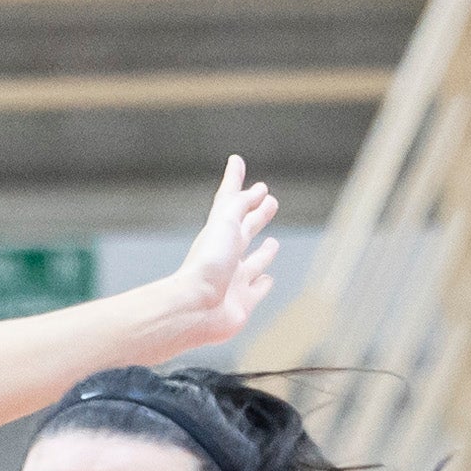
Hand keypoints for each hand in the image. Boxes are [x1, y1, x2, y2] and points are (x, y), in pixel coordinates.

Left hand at [130, 157, 283, 357]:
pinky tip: (267, 279)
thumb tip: (256, 191)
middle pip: (245, 228)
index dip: (235, 181)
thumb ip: (239, 205)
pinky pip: (257, 289)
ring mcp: (235, 279)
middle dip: (257, 214)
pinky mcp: (243, 302)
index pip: (229, 200)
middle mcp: (227, 254)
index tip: (236, 162)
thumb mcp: (225, 223)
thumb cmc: (208, 264)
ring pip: (253, 261)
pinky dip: (264, 283)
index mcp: (219, 232)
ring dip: (264, 252)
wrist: (196, 308)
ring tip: (274, 243)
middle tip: (269, 200)